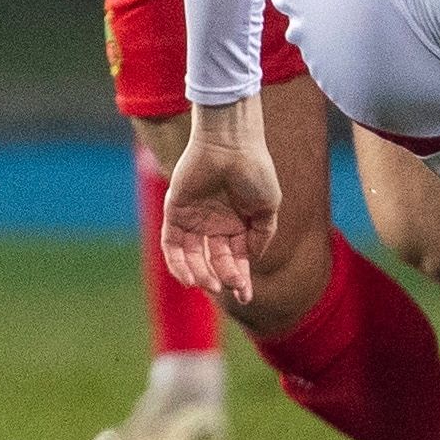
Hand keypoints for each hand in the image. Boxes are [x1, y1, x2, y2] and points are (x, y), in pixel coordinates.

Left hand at [161, 102, 282, 302]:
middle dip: (223, 277)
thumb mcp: (267, 207)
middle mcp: (214, 225)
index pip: (236, 260)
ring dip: (200, 275)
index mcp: (237, 225)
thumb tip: (248, 261)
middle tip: (228, 286)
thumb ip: (260, 236)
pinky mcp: (175, 212)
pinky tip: (189, 277)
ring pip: (192, 258)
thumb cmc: (254, 171)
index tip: (245, 296)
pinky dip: (178, 263)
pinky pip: (172, 245)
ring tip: (210, 284)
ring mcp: (194, 219)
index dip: (240, 279)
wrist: (231, 143)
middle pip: (215, 262)